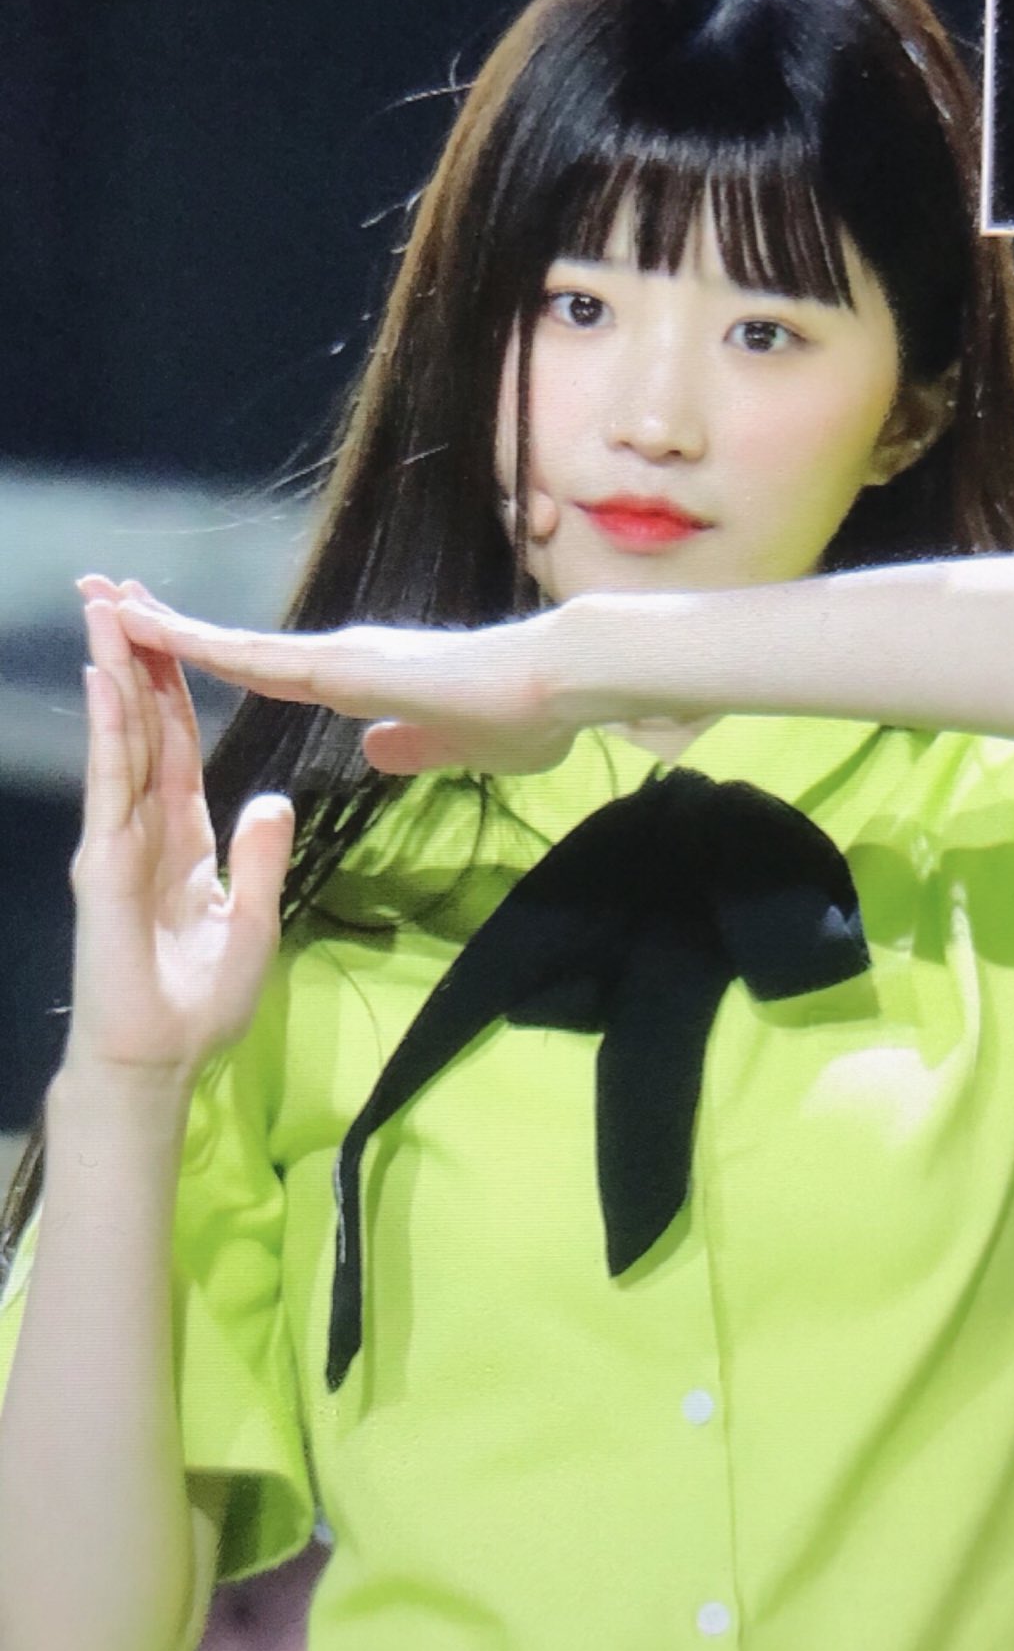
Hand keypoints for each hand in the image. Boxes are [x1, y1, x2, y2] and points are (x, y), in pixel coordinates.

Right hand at [64, 574, 295, 1080]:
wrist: (159, 1062)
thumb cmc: (199, 1005)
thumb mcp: (252, 922)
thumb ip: (260, 859)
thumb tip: (272, 801)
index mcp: (182, 838)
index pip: (176, 744)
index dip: (173, 686)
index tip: (168, 629)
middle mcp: (144, 827)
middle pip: (143, 725)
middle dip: (134, 656)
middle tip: (119, 588)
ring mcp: (118, 840)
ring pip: (120, 738)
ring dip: (116, 672)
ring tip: (107, 608)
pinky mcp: (105, 861)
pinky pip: (111, 782)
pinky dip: (111, 728)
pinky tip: (108, 680)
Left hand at [113, 591, 580, 776]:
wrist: (561, 684)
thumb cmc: (528, 715)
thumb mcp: (457, 749)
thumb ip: (412, 747)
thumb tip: (373, 751)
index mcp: (364, 681)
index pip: (269, 673)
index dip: (213, 659)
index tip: (162, 643)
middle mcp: (341, 660)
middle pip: (236, 650)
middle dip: (168, 631)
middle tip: (102, 596)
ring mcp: (341, 659)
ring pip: (233, 647)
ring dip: (165, 628)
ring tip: (102, 601)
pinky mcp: (347, 667)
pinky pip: (255, 659)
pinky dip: (198, 646)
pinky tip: (152, 633)